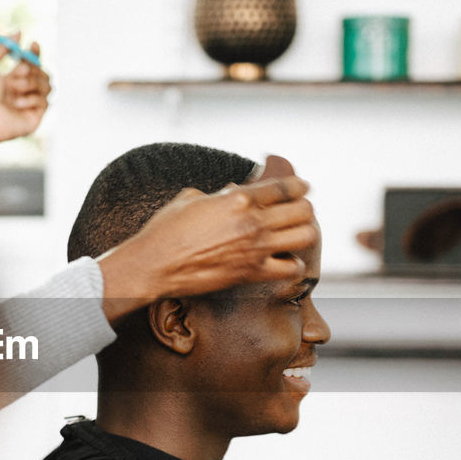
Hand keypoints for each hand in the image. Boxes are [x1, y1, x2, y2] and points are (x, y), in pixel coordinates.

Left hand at [0, 35, 51, 174]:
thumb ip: (4, 47)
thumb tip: (19, 31)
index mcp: (11, 81)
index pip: (31, 64)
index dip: (34, 53)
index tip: (33, 44)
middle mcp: (22, 93)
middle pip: (42, 73)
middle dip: (33, 68)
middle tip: (20, 71)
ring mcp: (30, 105)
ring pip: (47, 85)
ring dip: (31, 83)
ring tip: (15, 89)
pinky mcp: (36, 117)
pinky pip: (45, 101)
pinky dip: (31, 99)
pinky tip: (16, 105)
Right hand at [97, 156, 315, 324]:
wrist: (154, 265)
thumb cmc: (166, 229)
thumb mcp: (191, 198)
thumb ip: (219, 193)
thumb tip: (233, 190)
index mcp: (238, 197)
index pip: (286, 186)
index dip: (299, 185)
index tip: (303, 188)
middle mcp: (253, 221)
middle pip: (303, 209)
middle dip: (303, 209)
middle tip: (296, 213)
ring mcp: (255, 249)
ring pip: (306, 235)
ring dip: (302, 233)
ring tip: (292, 235)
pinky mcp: (252, 274)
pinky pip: (293, 268)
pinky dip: (292, 264)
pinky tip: (282, 260)